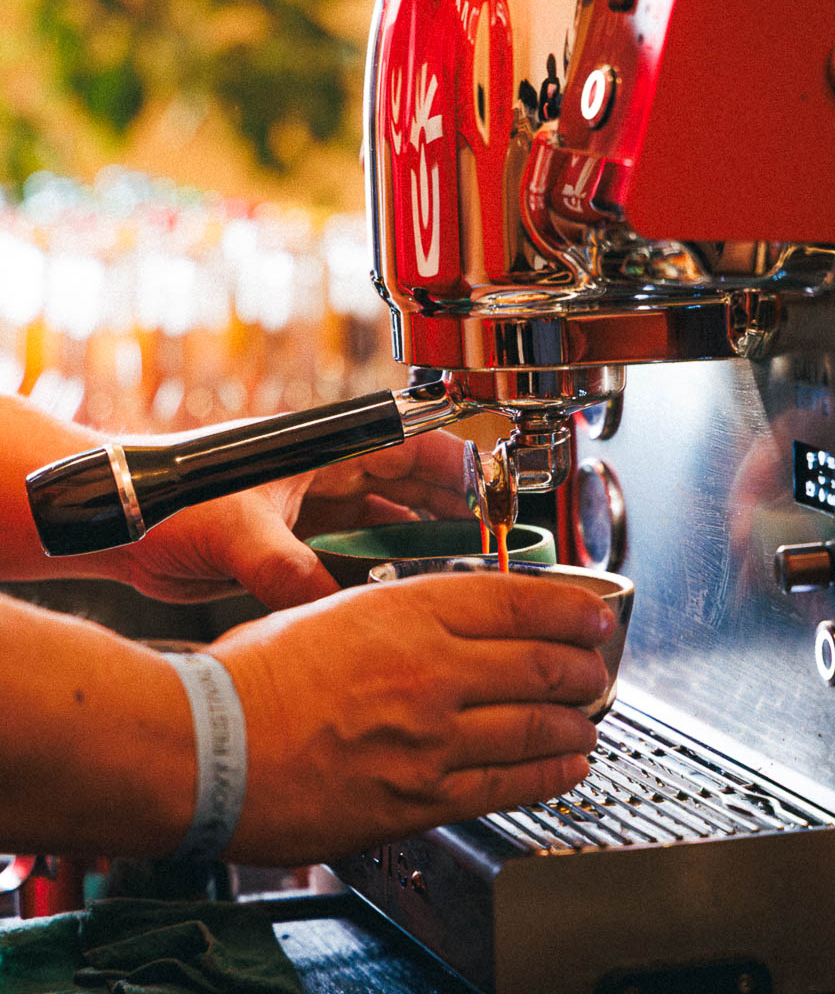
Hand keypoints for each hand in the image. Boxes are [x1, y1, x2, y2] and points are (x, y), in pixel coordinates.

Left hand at [118, 431, 468, 608]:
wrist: (117, 526)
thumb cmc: (165, 498)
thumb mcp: (235, 530)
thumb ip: (285, 569)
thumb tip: (328, 611)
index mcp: (321, 450)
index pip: (409, 447)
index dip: (456, 470)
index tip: (493, 500)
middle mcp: (323, 478)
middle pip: (407, 491)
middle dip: (449, 516)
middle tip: (489, 550)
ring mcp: (309, 514)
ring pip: (383, 528)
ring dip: (416, 550)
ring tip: (457, 580)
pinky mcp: (292, 549)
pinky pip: (351, 562)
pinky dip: (376, 579)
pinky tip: (399, 603)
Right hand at [210, 571, 614, 864]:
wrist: (205, 747)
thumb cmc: (249, 675)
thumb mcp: (328, 610)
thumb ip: (394, 615)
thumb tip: (443, 623)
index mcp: (404, 608)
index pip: (516, 598)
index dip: (571, 607)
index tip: (593, 614)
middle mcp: (429, 668)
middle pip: (540, 661)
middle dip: (584, 666)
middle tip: (598, 667)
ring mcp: (429, 737)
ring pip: (536, 725)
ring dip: (577, 722)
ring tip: (589, 721)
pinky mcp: (419, 798)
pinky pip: (507, 785)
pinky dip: (550, 775)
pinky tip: (569, 767)